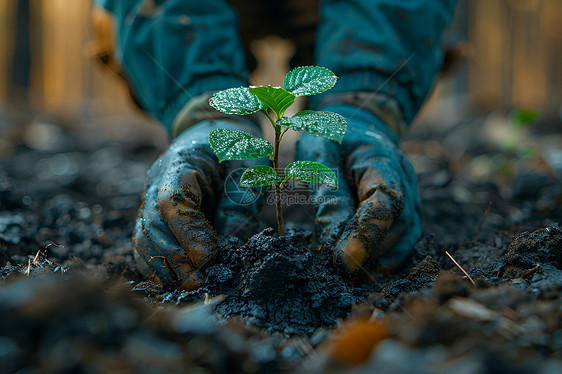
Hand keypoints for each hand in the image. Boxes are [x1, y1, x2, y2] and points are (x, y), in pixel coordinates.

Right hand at [133, 119, 262, 289]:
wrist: (215, 132)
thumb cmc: (236, 147)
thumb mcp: (250, 165)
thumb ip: (240, 201)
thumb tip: (231, 247)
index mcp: (181, 161)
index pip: (172, 200)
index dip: (187, 232)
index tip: (208, 258)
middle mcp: (157, 181)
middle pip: (153, 224)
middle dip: (176, 258)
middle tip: (201, 282)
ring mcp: (150, 198)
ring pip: (144, 237)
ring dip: (164, 267)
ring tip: (190, 287)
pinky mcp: (152, 214)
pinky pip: (145, 243)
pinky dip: (156, 265)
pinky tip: (175, 282)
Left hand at [296, 104, 421, 282]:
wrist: (354, 125)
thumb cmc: (330, 137)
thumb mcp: (318, 156)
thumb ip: (328, 195)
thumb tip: (333, 244)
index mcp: (383, 158)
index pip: (386, 200)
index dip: (367, 233)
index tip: (343, 261)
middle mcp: (406, 179)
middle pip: (399, 224)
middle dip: (370, 252)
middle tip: (339, 273)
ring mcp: (411, 195)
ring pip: (406, 237)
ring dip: (379, 261)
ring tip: (348, 276)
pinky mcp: (406, 211)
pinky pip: (404, 241)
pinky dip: (386, 260)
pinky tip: (362, 271)